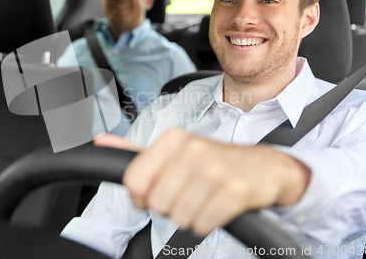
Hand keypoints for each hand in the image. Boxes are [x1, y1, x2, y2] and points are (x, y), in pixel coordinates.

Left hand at [93, 128, 309, 235]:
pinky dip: (208, 223)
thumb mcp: (174, 150)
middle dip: (169, 207)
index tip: (154, 195)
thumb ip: (135, 149)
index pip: (134, 181)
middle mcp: (192, 150)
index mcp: (173, 139)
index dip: (141, 197)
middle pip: (156, 203)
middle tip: (188, 195)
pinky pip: (203, 225)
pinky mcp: (234, 192)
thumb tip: (100, 140)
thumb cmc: (214, 161)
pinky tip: (217, 207)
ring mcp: (215, 170)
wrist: (266, 167)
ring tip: (203, 199)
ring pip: (178, 217)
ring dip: (190, 216)